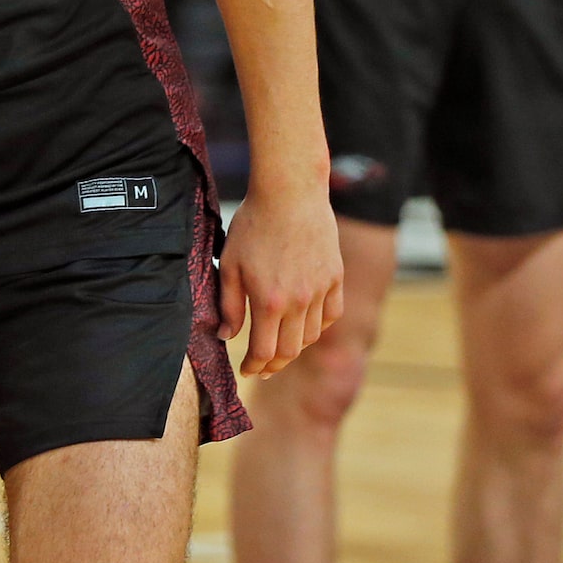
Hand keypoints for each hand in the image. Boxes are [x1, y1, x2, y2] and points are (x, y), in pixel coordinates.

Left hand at [218, 180, 343, 378]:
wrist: (290, 193)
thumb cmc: (254, 225)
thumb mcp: (231, 264)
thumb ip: (229, 305)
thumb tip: (227, 336)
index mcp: (269, 302)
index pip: (264, 352)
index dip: (254, 366)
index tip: (246, 369)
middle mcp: (299, 302)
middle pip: (290, 351)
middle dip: (274, 364)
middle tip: (263, 366)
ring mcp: (321, 290)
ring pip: (312, 335)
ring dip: (295, 346)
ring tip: (281, 345)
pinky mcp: (335, 277)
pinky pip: (332, 314)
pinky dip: (319, 325)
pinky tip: (307, 324)